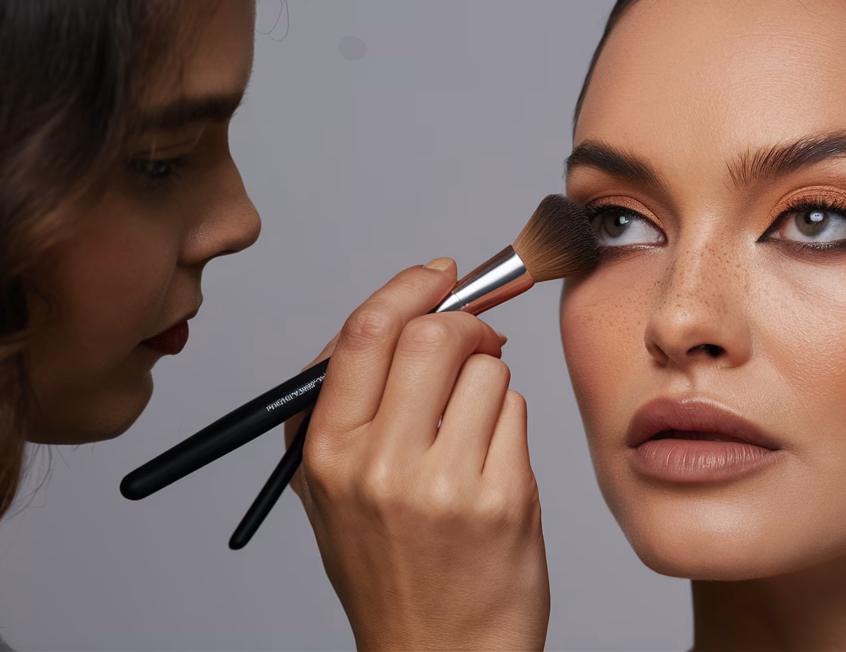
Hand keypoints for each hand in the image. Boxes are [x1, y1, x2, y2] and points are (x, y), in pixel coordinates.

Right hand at [284, 259, 549, 650]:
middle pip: (435, 335)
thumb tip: (393, 314)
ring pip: (488, 369)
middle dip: (467, 322)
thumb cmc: (391, 570)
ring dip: (491, 379)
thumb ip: (344, 403)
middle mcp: (381, 465)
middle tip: (478, 338)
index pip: (366, 333)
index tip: (438, 275)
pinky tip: (494, 463)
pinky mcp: (503, 498)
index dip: (409, 288)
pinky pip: (517, 412)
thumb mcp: (330, 491)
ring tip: (477, 426)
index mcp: (328, 454)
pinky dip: (510, 421)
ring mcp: (446, 483)